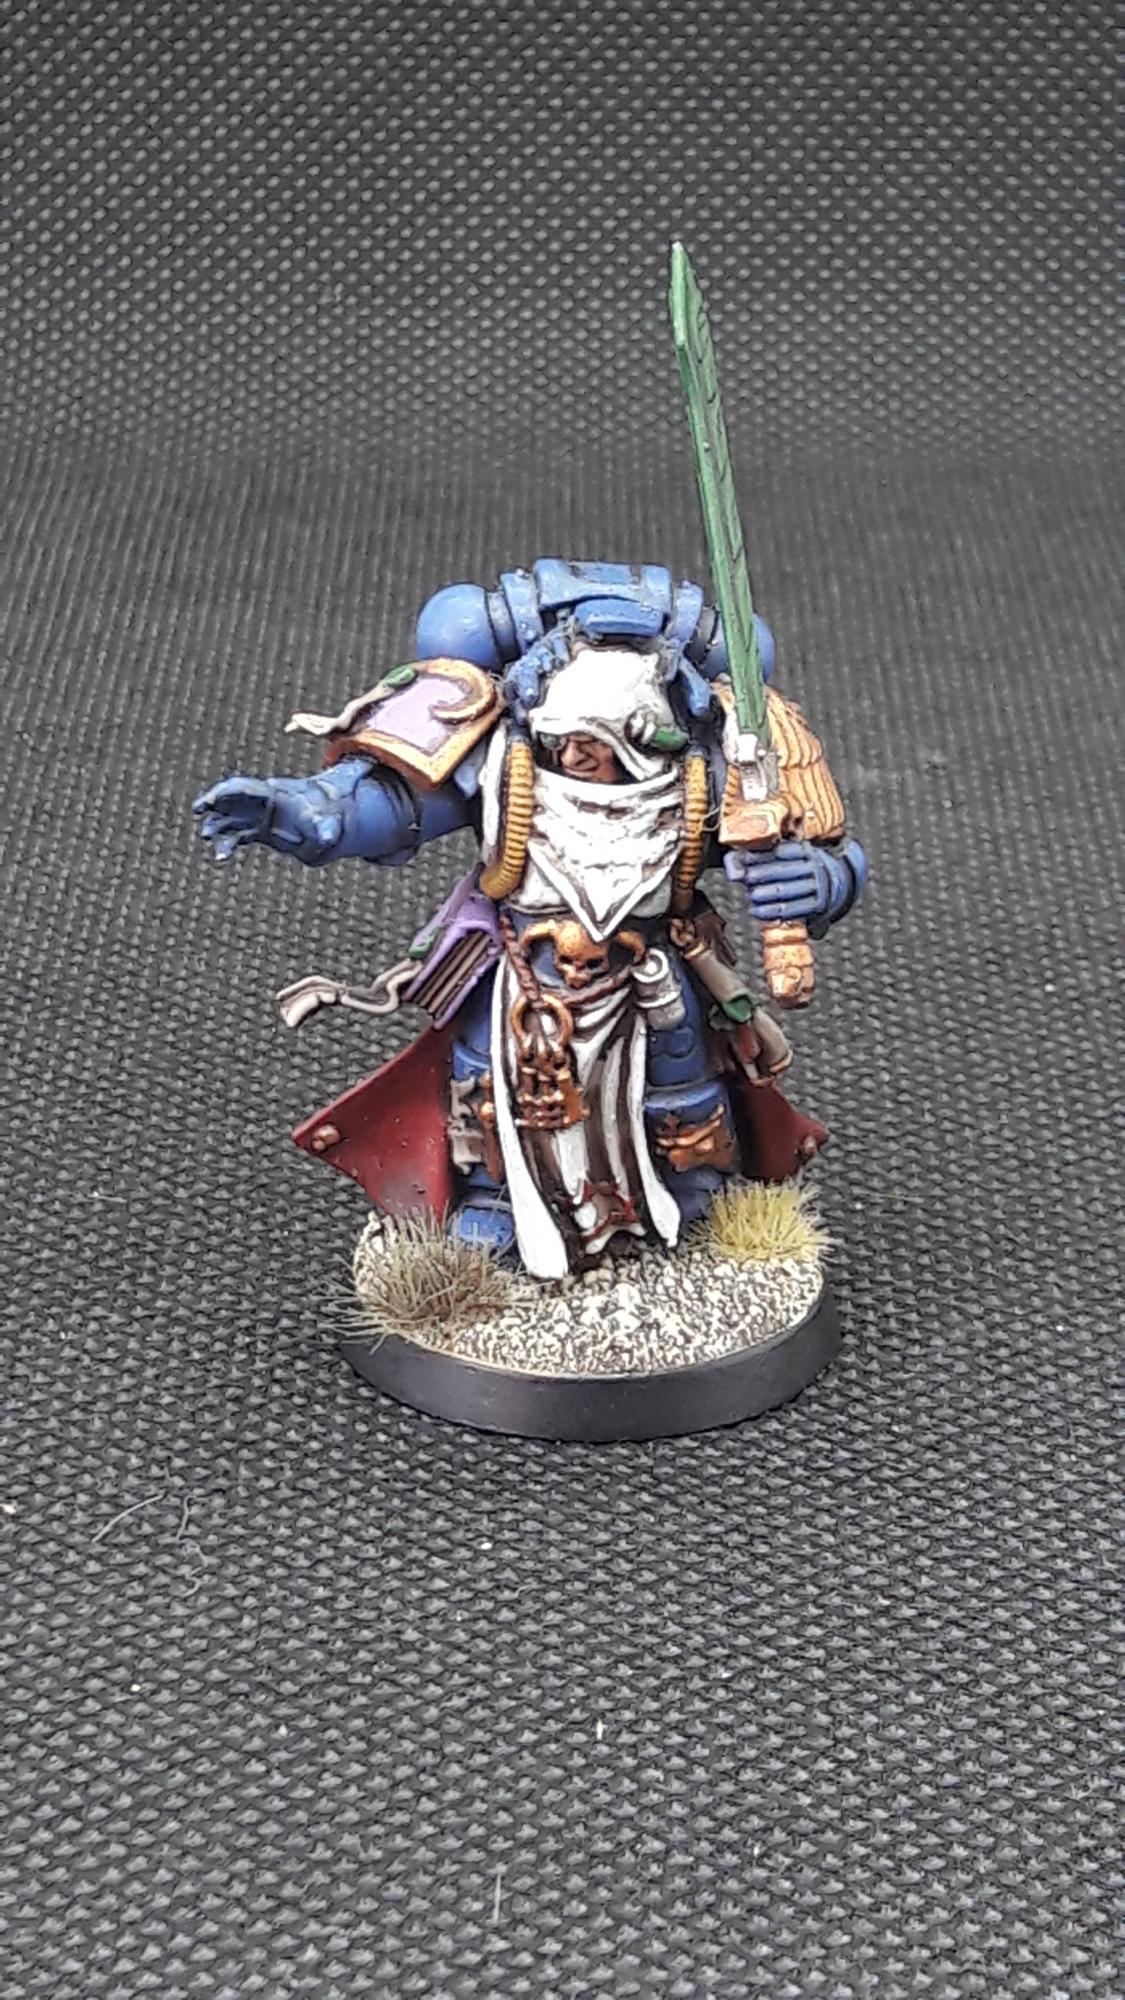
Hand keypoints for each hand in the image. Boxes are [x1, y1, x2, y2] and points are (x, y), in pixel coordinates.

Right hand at [192, 774, 342, 861]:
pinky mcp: (259, 832)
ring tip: (207, 838)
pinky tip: (220, 857)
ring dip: (216, 826)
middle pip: (231, 798)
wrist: (330, 823)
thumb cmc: (328, 818)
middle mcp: (261, 803)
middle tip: (197, 811)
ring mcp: (258, 817)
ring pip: (230, 818)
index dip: (225, 792)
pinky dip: (227, 844)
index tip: (209, 801)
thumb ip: (325, 830)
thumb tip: (327, 838)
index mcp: (273, 794)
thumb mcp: (329, 824)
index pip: (243, 787)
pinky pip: (237, 835)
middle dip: (212, 802)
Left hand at [728, 839, 840, 924]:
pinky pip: (791, 909)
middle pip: (784, 870)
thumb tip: (734, 868)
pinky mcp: (816, 905)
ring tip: (750, 895)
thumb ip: (754, 859)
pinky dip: (771, 911)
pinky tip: (756, 910)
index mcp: (804, 850)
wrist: (832, 887)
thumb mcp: (782, 858)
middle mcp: (813, 866)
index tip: (743, 858)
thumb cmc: (796, 870)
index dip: (760, 855)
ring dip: (766, 894)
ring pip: (787, 890)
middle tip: (746, 877)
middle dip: (762, 874)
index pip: (781, 850)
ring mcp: (816, 886)